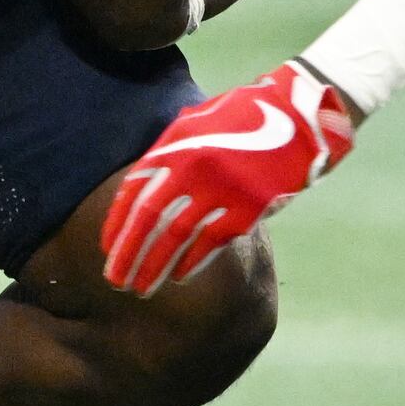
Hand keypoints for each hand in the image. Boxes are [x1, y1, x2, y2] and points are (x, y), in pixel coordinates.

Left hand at [100, 58, 355, 293]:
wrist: (297, 118)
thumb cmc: (241, 119)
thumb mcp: (196, 124)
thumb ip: (168, 153)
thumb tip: (140, 188)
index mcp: (175, 145)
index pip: (134, 191)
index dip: (117, 223)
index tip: (107, 249)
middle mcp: (193, 167)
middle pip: (149, 219)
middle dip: (129, 253)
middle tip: (115, 281)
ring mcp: (221, 188)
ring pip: (177, 236)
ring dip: (156, 266)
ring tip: (142, 288)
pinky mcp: (249, 207)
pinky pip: (212, 242)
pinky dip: (192, 262)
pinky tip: (179, 276)